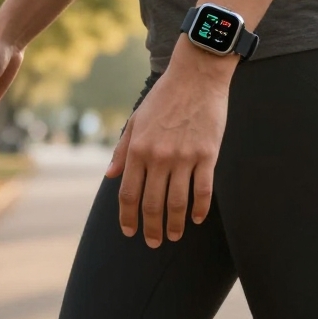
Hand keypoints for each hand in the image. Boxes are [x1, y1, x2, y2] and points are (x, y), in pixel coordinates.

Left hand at [105, 47, 234, 246]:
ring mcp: (184, 157)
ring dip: (176, 224)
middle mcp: (159, 157)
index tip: (130, 232)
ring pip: (178, 202)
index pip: (129, 193)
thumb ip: (123, 150)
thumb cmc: (164, 96)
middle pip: (152, 203)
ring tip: (175, 236)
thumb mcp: (136, 120)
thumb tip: (110, 175)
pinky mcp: (207, 155)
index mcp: (138, 149)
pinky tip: (197, 219)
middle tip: (153, 242)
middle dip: (151, 228)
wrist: (196, 76)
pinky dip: (200, 208)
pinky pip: (203, 190)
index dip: (128, 217)